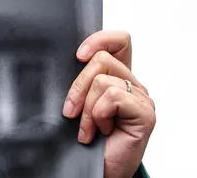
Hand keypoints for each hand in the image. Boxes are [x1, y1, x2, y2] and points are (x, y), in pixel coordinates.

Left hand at [63, 30, 155, 177]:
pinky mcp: (144, 112)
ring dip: (86, 108)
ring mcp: (141, 98)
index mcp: (117, 77)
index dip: (99, 39)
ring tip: (88, 128)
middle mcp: (132, 84)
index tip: (78, 56)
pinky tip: (101, 131)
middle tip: (71, 112)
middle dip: (77, 86)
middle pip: (101, 59)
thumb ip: (78, 81)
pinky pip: (111, 97)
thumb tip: (60, 61)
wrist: (93, 169)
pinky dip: (98, 115)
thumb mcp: (76, 103)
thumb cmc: (85, 139)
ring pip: (102, 80)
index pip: (119, 41)